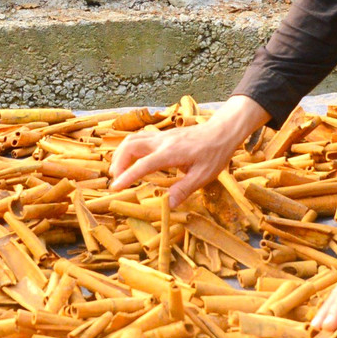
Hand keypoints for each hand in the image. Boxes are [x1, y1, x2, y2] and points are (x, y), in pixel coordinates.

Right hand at [109, 95, 269, 207]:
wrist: (221, 131)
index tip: (115, 187)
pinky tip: (131, 160)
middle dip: (118, 163)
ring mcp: (161, 136)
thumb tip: (168, 206)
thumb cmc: (215, 154)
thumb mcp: (204, 175)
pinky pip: (139, 138)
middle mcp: (162, 141)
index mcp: (171, 153)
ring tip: (119, 171)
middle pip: (130, 146)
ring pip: (132, 139)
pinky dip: (129, 149)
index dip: (128, 176)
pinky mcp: (162, 135)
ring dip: (121, 154)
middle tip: (116, 181)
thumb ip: (184, 189)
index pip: (143, 164)